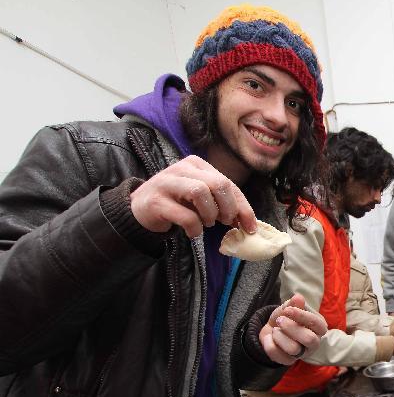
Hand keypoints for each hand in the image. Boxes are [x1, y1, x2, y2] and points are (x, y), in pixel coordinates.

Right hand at [130, 155, 256, 237]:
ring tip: (206, 223)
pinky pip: (185, 215)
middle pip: (218, 184)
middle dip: (229, 208)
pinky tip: (192, 232)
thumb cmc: (177, 203)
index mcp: (197, 165)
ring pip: (201, 192)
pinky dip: (194, 228)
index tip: (250, 227)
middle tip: (225, 223)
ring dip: (210, 214)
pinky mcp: (157, 201)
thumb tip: (247, 222)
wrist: (139, 208)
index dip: (243, 207)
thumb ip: (221, 203)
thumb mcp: (201, 198)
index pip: (228, 183)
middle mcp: (182, 168)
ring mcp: (167, 183)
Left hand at [259, 294, 327, 364]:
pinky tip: (269, 338)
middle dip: (291, 328)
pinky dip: (270, 344)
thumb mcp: (288, 308)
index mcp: (318, 327)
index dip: (302, 316)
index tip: (288, 310)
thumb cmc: (286, 317)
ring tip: (275, 330)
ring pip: (293, 349)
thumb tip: (298, 298)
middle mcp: (314, 342)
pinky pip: (279, 356)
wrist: (271, 329)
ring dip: (279, 336)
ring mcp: (302, 353)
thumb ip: (294, 304)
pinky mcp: (289, 361)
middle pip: (309, 339)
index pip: (317, 323)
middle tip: (279, 320)